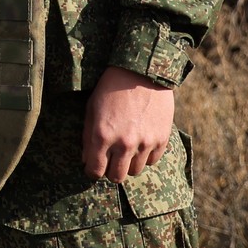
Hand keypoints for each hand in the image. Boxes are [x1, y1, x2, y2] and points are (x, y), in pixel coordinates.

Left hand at [82, 66, 174, 182]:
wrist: (142, 71)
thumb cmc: (111, 88)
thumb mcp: (91, 108)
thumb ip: (88, 137)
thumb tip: (86, 160)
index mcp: (102, 135)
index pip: (95, 171)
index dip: (92, 171)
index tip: (94, 166)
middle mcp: (124, 143)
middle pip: (117, 176)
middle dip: (111, 170)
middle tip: (111, 159)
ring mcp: (144, 142)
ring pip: (135, 171)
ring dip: (129, 163)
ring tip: (127, 148)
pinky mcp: (161, 138)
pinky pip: (152, 160)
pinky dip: (145, 155)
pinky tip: (141, 141)